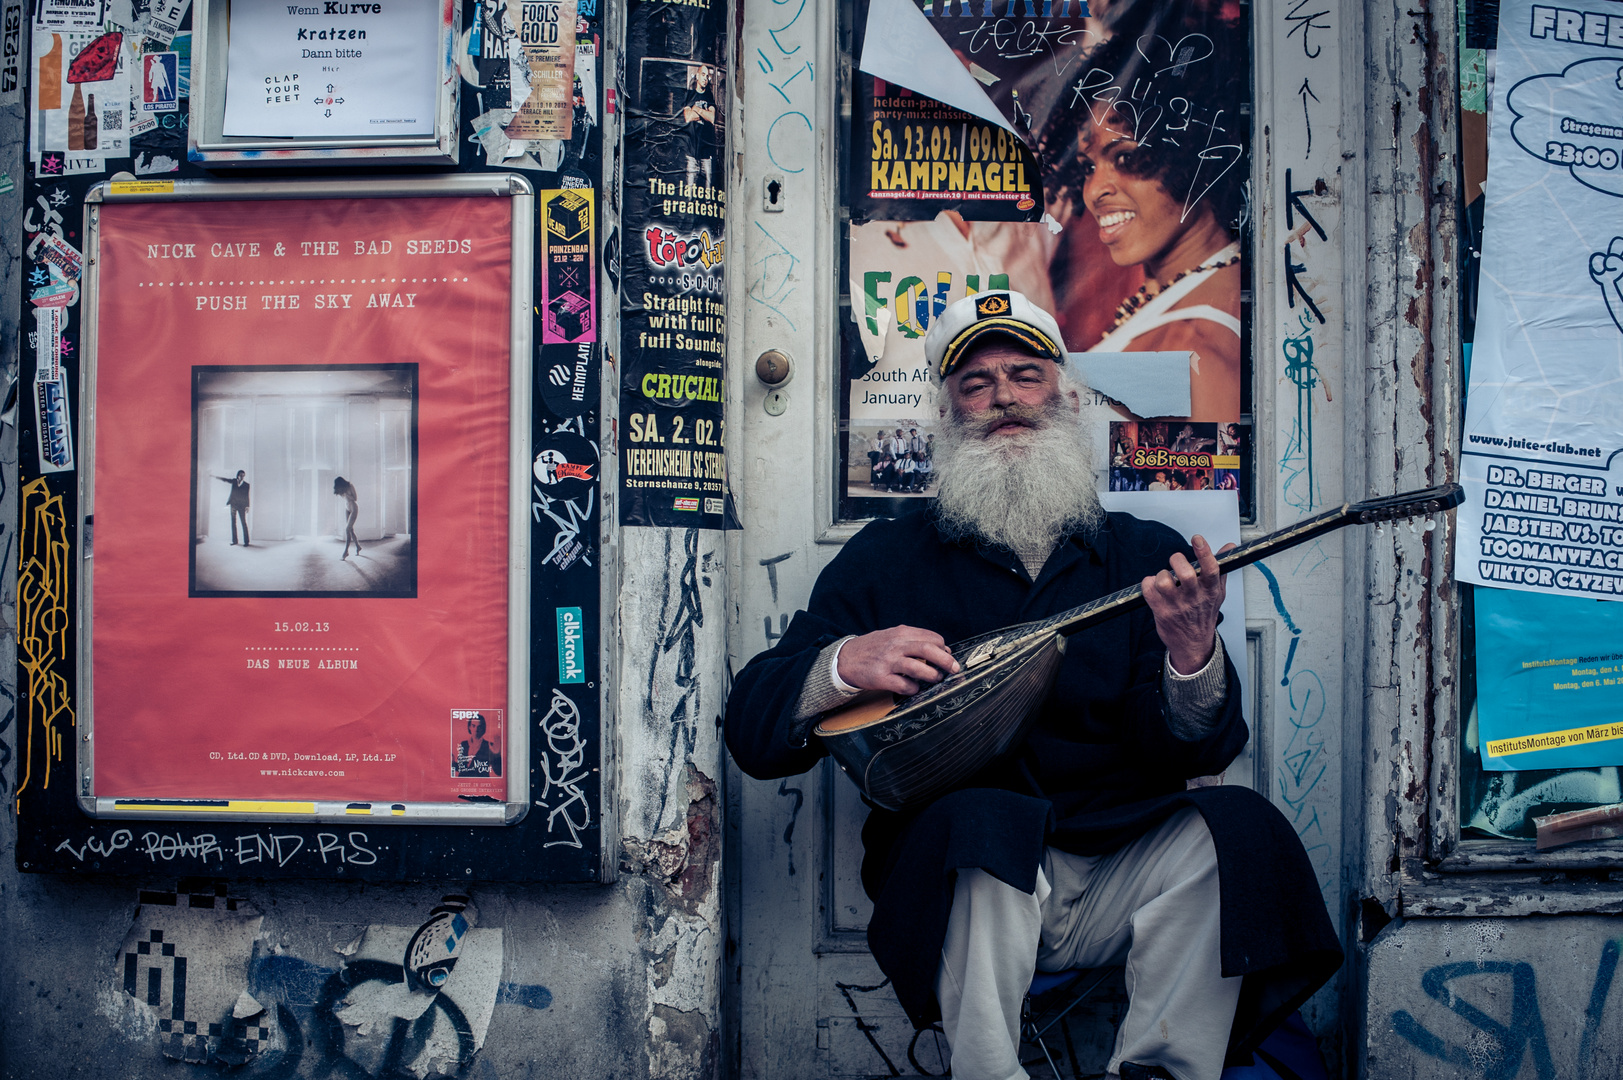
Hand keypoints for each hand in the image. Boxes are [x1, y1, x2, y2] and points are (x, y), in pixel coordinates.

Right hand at [836, 625, 960, 695]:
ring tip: (936, 679)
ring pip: (919, 668)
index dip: (943, 648)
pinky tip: (914, 688)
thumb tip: (942, 649)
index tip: (947, 656)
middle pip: (929, 650)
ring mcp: (888, 662)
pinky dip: (914, 689)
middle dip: (946, 661)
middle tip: (954, 669)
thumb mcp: (892, 636)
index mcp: (901, 633)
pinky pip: (905, 685)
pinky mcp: (881, 678)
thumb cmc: (873, 648)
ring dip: (933, 675)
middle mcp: (896, 645)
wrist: (845, 658)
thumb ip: (914, 640)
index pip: (932, 638)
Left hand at [1142, 535, 1235, 673]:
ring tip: (1165, 578)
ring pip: (1163, 581)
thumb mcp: (1217, 593)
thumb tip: (1229, 547)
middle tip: (1176, 560)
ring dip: (1161, 574)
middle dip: (1178, 561)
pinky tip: (1154, 586)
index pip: (1211, 569)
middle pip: (1186, 574)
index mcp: (1210, 591)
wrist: (1193, 645)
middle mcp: (1194, 598)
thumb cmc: (1203, 615)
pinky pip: (1148, 590)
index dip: (1204, 552)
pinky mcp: (1161, 611)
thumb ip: (1221, 568)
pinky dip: (1148, 583)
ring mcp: (1176, 606)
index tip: (1197, 539)